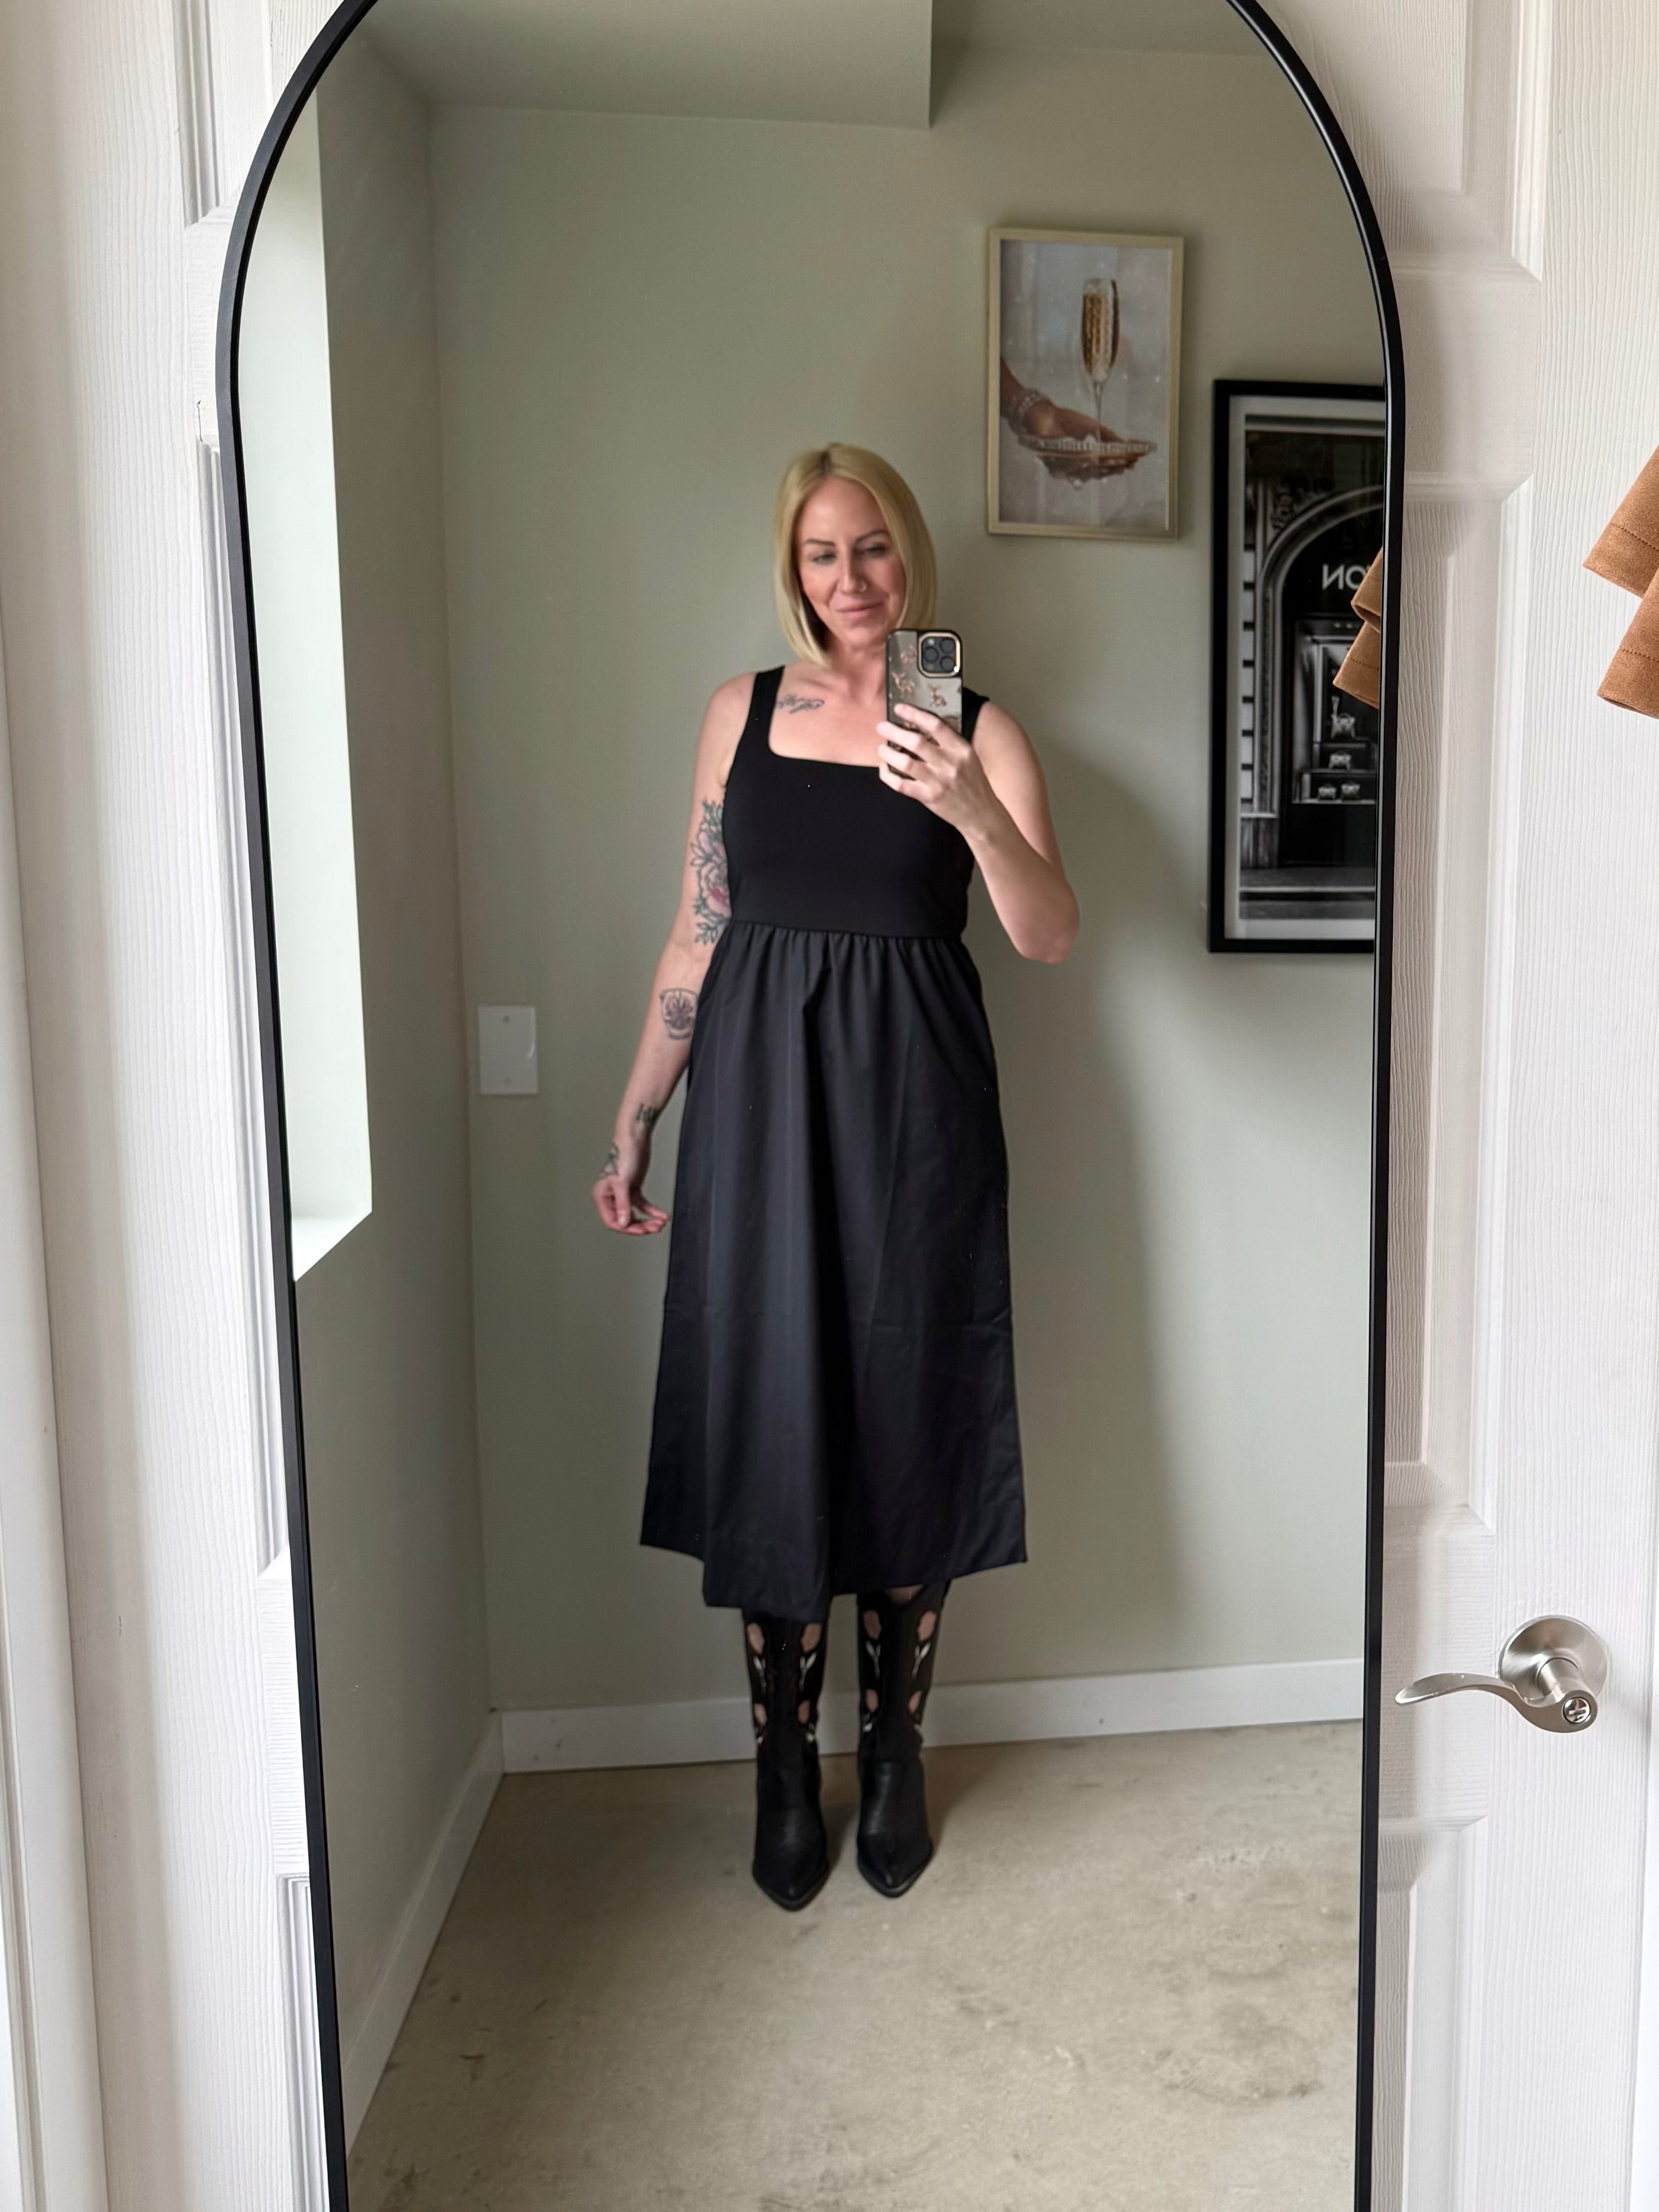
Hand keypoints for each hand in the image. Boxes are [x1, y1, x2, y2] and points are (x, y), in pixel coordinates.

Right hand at [592, 1136, 668, 1235]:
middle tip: (655, 1227)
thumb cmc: (624, 1155)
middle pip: (625, 1220)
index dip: (627, 1228)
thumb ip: (623, 1204)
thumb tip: (624, 1222)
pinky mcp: (633, 1189)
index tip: (642, 1230)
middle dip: (641, 1225)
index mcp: (602, 1196)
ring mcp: (623, 1194)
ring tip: (661, 1222)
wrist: (635, 1138)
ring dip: (648, 1220)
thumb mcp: (622, 1182)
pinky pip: (643, 1205)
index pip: (612, 1221)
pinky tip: (662, 1215)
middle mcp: (611, 1197)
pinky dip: (652, 1211)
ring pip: (635, 1214)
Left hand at [877, 705, 999, 837]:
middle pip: (916, 742)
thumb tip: (919, 727)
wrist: (980, 813)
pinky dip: (888, 776)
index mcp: (960, 749)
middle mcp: (949, 764)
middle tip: (881, 727)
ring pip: (905, 763)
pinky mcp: (928, 798)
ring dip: (888, 753)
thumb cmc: (972, 782)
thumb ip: (948, 743)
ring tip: (881, 748)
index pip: (935, 725)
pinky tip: (884, 769)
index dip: (914, 714)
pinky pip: (901, 785)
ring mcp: (938, 782)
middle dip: (894, 732)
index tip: (899, 708)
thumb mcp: (968, 757)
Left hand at [1016, 398, 1143, 481]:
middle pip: (1101, 469)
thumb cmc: (1069, 421)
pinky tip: (1101, 462)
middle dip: (1117, 467)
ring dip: (1107, 468)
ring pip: (1092, 472)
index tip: (1134, 461)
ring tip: (1120, 464)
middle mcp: (1080, 465)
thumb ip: (1107, 436)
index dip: (1120, 463)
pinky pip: (1077, 470)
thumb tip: (1124, 445)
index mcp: (1089, 456)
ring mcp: (1071, 468)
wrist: (1046, 418)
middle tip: (1130, 465)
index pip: (1107, 463)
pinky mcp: (1060, 468)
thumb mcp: (1092, 427)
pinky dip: (1090, 466)